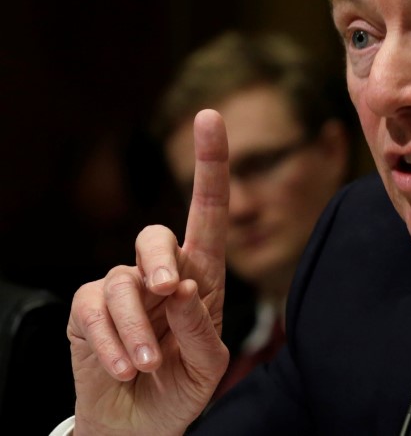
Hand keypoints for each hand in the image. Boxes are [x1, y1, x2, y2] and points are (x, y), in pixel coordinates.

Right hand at [67, 110, 229, 434]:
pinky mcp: (87, 312)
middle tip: (168, 291)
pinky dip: (110, 341)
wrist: (141, 426)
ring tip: (147, 365)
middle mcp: (163, 276)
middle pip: (156, 235)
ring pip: (121, 281)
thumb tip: (181, 289)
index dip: (210, 165)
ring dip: (136, 326)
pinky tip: (125, 367)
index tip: (210, 117)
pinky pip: (91, 309)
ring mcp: (124, 292)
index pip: (209, 214)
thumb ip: (202, 329)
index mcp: (202, 278)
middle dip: (160, 259)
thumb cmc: (182, 387)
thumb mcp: (208, 366)